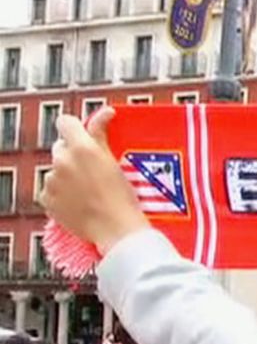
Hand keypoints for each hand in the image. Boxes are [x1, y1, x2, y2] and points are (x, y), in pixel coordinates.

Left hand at [40, 108, 147, 253]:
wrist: (117, 230)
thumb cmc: (123, 199)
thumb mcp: (116, 161)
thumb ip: (102, 133)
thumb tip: (105, 112)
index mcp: (82, 148)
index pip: (66, 122)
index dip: (75, 128)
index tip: (84, 137)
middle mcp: (62, 161)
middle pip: (61, 147)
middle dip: (73, 155)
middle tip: (93, 170)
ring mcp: (52, 180)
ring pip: (57, 170)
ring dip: (68, 176)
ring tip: (88, 191)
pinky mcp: (47, 198)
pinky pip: (51, 190)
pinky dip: (62, 194)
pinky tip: (79, 202)